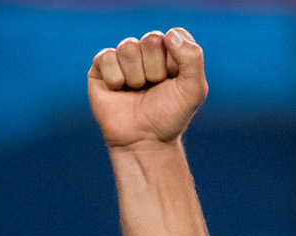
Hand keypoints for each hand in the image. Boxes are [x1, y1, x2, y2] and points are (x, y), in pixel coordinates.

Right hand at [88, 28, 208, 150]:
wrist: (143, 141)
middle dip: (155, 69)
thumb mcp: (193, 90)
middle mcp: (148, 50)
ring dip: (136, 76)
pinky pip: (107, 57)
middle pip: (152, 39)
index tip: (174, 81)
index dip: (176, 61)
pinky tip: (119, 90)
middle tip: (154, 87)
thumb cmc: (169, 116)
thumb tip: (170, 34)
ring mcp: (124, 57)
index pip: (176, 35)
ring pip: (128, 47)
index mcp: (172, 52)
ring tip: (137, 90)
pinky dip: (116, 79)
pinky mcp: (101, 66)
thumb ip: (193, 59)